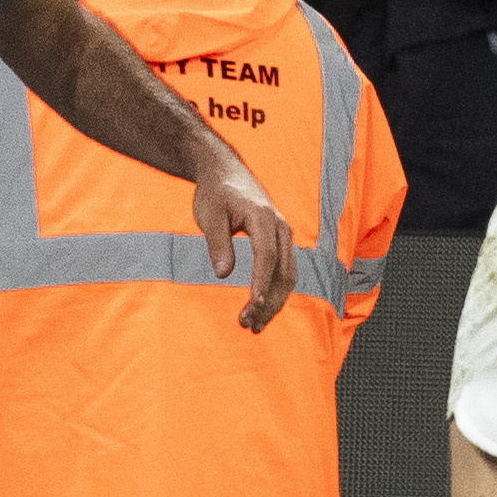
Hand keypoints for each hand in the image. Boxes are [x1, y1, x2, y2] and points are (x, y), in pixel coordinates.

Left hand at [192, 148, 296, 331]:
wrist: (225, 171)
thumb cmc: (215, 192)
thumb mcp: (209, 214)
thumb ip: (217, 242)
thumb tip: (223, 273)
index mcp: (263, 216)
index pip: (266, 255)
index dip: (261, 282)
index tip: (252, 305)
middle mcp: (281, 226)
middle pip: (282, 271)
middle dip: (268, 301)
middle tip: (247, 324)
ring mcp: (284, 234)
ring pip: (287, 275)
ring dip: (273, 302)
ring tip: (254, 325)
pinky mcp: (280, 242)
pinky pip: (284, 271)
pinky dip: (275, 292)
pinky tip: (261, 309)